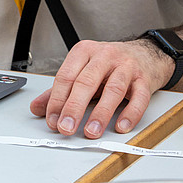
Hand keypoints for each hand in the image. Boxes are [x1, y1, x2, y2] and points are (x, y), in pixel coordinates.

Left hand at [29, 39, 172, 138]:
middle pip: (86, 82)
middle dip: (74, 107)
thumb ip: (59, 90)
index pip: (66, 76)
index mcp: (84, 52)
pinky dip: (130, 114)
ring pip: (113, 89)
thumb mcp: (82, 71)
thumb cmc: (109, 64)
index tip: (52, 120)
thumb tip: (37, 108)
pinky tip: (120, 126)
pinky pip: (139, 97)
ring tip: (91, 131)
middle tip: (66, 127)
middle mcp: (104, 56)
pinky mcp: (144, 79)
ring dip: (101, 113)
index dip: (57, 99)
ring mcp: (126, 66)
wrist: (145, 54)